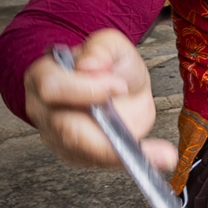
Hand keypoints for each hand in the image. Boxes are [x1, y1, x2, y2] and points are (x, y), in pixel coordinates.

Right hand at [24, 29, 175, 172]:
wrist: (118, 84)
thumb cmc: (109, 65)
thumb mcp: (111, 44)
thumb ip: (100, 49)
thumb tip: (88, 67)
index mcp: (44, 76)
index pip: (52, 88)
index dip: (85, 90)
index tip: (119, 86)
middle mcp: (44, 111)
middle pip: (65, 130)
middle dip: (105, 136)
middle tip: (140, 138)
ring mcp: (57, 136)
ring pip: (85, 154)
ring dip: (123, 155)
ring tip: (164, 155)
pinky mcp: (76, 154)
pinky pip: (101, 163)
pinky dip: (130, 160)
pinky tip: (159, 157)